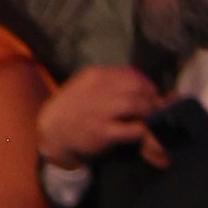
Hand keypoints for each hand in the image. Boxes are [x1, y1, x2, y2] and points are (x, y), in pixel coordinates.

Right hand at [37, 64, 163, 169]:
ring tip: (148, 120)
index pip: (133, 74)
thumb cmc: (75, 108)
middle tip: (153, 109)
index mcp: (96, 75)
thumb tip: (144, 84)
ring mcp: (100, 111)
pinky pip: (133, 129)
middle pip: (138, 88)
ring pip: (137, 105)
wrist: (53, 132)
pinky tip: (140, 133)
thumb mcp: (88, 86)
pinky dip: (142, 131)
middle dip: (151, 99)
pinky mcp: (103, 132)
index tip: (150, 95)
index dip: (147, 85)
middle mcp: (98, 90)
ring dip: (149, 113)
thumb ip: (112, 83)